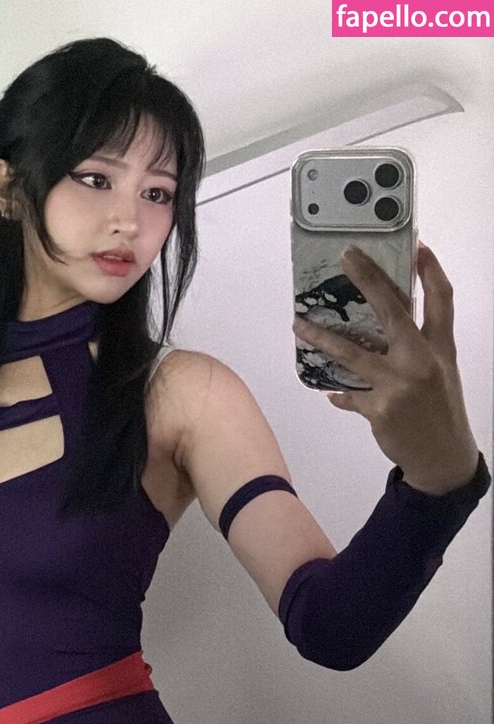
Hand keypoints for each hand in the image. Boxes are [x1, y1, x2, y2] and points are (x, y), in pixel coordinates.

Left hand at [292, 241, 479, 492]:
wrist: (443, 457)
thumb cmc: (439, 409)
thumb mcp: (440, 372)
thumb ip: (417, 346)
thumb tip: (383, 324)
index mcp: (441, 348)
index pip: (441, 300)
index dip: (431, 271)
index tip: (418, 246)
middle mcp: (421, 360)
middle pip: (393, 312)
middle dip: (369, 280)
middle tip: (347, 257)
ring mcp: (399, 385)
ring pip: (352, 353)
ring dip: (321, 337)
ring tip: (298, 324)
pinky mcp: (380, 409)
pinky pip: (348, 394)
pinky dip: (338, 392)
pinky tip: (329, 390)